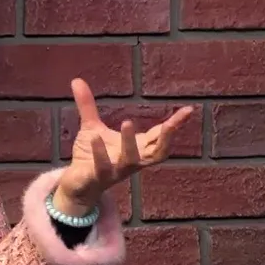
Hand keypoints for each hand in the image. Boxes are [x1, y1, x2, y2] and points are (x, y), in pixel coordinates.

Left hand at [55, 79, 193, 215]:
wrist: (76, 185)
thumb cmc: (91, 156)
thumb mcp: (92, 128)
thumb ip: (88, 105)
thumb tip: (76, 79)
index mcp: (136, 149)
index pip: (160, 136)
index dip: (174, 124)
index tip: (188, 110)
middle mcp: (132, 161)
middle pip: (157, 152)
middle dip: (166, 138)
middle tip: (171, 123)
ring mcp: (117, 171)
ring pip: (131, 160)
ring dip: (130, 142)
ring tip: (128, 121)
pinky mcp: (98, 178)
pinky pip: (102, 168)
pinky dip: (99, 153)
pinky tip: (94, 137)